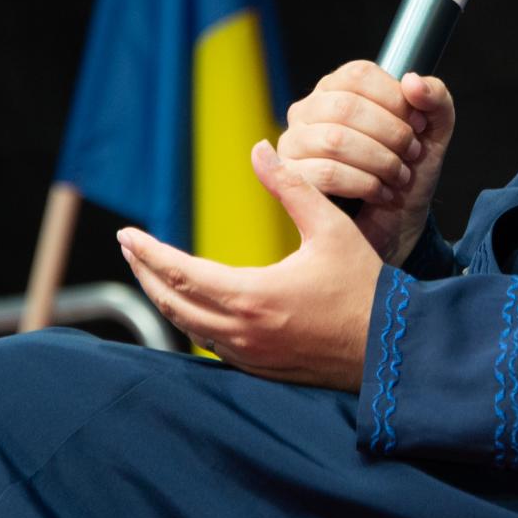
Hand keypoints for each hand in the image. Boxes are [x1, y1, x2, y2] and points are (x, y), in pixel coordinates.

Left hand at [119, 141, 380, 390]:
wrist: (390, 348)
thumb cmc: (365, 287)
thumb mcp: (330, 228)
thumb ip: (291, 187)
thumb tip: (261, 149)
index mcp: (252, 297)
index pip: (179, 272)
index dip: (147, 252)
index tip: (126, 233)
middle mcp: (242, 333)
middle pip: (172, 302)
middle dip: (144, 272)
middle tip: (129, 247)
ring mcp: (248, 355)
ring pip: (187, 327)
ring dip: (164, 297)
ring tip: (151, 272)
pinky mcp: (259, 368)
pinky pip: (210, 344)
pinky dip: (191, 320)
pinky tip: (191, 304)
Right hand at [277, 60, 454, 264]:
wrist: (396, 221)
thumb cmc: (408, 168)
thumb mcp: (434, 130)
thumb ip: (435, 97)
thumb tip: (412, 81)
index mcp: (340, 86)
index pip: (360, 75)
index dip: (396, 101)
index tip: (419, 125)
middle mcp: (309, 108)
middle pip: (346, 107)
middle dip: (391, 134)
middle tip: (411, 155)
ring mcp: (294, 141)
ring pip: (335, 140)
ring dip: (380, 161)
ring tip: (399, 176)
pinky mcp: (292, 176)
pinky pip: (326, 173)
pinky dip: (364, 184)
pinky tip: (380, 192)